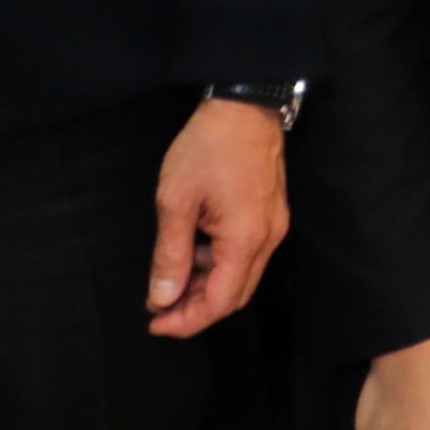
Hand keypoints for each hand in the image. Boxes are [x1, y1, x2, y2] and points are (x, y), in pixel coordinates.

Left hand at [146, 98, 290, 333]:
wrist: (244, 106)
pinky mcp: (270, 215)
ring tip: (171, 275)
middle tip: (160, 307)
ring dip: (206, 285)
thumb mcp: (176, 201)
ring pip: (241, 276)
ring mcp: (273, 227)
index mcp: (245, 239)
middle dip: (196, 308)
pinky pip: (246, 254)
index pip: (220, 302)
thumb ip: (170, 254)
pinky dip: (218, 264)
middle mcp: (267, 240)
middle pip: (235, 296)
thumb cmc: (208, 147)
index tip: (155, 322)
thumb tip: (163, 297)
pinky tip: (194, 250)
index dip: (187, 321)